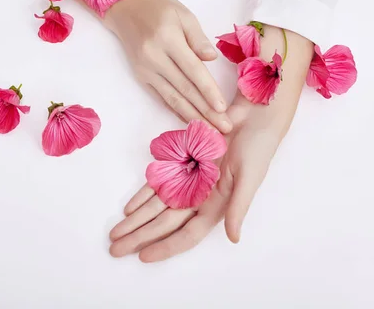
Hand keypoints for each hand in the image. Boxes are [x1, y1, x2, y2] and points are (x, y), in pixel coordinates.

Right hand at [56, 0, 230, 132]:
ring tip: (210, 132)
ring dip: (192, 117)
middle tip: (223, 129)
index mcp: (167, 40)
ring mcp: (145, 70)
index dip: (208, 91)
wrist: (124, 8)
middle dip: (205, 112)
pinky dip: (176, 111)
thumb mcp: (182, 14)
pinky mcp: (141, 77)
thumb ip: (198, 38)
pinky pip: (161, 97)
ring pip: (172, 98)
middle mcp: (154, 58)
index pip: (193, 71)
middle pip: (184, 89)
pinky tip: (189, 122)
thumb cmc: (158, 8)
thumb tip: (211, 59)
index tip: (222, 108)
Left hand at [108, 27, 313, 261]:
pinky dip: (143, 196)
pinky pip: (158, 183)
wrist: (253, 116)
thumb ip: (239, 207)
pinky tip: (128, 208)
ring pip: (157, 206)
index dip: (166, 246)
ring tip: (116, 234)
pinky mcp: (182, 163)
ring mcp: (189, 181)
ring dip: (137, 220)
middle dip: (140, 237)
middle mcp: (199, 198)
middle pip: (164, 224)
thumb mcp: (249, 178)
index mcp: (217, 206)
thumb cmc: (258, 148)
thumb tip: (233, 238)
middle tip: (115, 249)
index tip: (144, 257)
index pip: (187, 234)